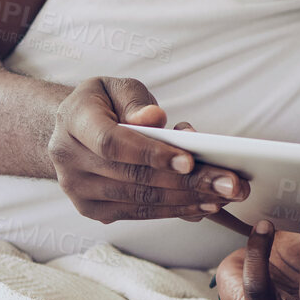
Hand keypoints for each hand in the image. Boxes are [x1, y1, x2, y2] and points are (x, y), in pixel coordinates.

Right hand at [47, 78, 247, 223]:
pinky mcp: (92, 210)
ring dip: (186, 200)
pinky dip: (173, 210)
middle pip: (132, 176)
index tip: (190, 160)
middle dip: (187, 182)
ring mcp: (78, 190)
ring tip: (223, 196)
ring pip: (139, 199)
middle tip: (230, 184)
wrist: (72, 130)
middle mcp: (68, 159)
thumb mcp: (116, 87)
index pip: (112, 143)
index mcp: (72, 121)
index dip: (151, 153)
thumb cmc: (102, 103)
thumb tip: (154, 119)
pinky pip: (138, 213)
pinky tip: (201, 205)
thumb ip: (135, 100)